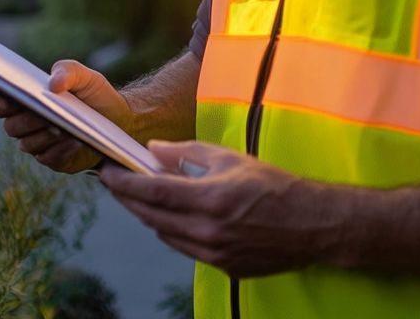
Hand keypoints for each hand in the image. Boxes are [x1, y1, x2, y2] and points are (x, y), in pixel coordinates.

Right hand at [0, 60, 132, 173]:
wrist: (119, 122)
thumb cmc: (95, 96)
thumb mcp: (86, 77)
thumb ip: (69, 71)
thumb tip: (53, 83)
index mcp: (25, 95)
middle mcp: (24, 119)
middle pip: (5, 118)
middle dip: (17, 111)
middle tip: (33, 105)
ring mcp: (36, 141)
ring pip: (25, 140)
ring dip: (40, 132)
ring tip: (60, 126)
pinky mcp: (52, 159)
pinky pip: (47, 156)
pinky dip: (61, 148)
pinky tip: (74, 141)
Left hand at [100, 140, 323, 277]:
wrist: (312, 224)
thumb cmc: (273, 186)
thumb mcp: (230, 159)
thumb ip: (187, 153)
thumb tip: (153, 151)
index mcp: (210, 199)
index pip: (153, 192)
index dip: (124, 183)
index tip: (107, 173)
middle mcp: (208, 231)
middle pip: (151, 216)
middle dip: (128, 199)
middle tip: (115, 183)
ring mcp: (214, 253)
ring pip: (165, 234)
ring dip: (148, 215)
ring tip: (140, 197)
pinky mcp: (223, 267)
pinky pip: (184, 248)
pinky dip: (172, 231)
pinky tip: (171, 217)